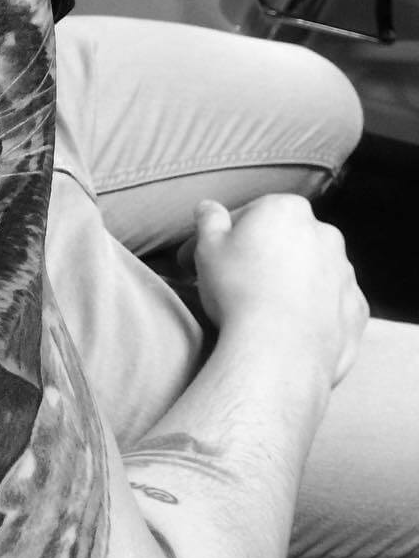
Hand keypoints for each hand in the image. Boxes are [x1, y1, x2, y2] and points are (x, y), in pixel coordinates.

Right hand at [187, 196, 367, 386]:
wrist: (278, 349)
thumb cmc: (238, 291)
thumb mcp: (206, 248)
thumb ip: (208, 221)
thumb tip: (208, 208)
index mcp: (286, 210)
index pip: (248, 215)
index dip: (220, 238)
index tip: (200, 260)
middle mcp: (324, 233)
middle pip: (283, 241)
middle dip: (259, 257)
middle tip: (229, 284)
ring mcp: (344, 271)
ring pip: (307, 271)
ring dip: (286, 283)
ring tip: (256, 310)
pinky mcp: (356, 308)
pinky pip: (326, 303)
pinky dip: (309, 310)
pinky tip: (284, 327)